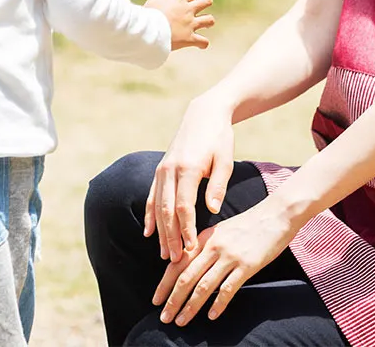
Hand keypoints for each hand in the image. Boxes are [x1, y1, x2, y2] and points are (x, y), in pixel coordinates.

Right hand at [145, 0, 214, 51]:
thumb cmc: (150, 15)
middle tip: (201, 7)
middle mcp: (188, 10)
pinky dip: (203, 43)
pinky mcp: (189, 39)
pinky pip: (203, 41)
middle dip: (207, 2)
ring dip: (208, 22)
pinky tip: (201, 44)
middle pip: (207, 1)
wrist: (149, 33)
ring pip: (209, 20)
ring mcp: (190, 25)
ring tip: (205, 24)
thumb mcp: (154, 0)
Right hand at [146, 92, 235, 260]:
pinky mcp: (160, 169)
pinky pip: (152, 196)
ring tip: (165, 254)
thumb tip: (213, 210)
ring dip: (160, 232)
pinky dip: (150, 215)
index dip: (186, 230)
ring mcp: (162, 169)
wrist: (203, 114)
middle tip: (176, 260)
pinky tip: (149, 232)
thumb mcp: (225, 160)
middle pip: (167, 210)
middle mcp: (171, 170)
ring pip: (158, 206)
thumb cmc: (219, 139)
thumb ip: (217, 185)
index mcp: (188, 168)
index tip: (191, 249)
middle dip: (171, 237)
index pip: (184, 207)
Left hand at [154, 197, 297, 326]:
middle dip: (173, 300)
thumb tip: (187, 269)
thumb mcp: (221, 231)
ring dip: (190, 306)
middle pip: (186, 277)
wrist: (277, 214)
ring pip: (204, 286)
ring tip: (181, 321)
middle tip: (164, 318)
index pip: (178, 264)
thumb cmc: (248, 224)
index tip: (156, 301)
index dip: (164, 284)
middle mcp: (213, 247)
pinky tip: (211, 316)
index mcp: (204, 238)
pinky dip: (218, 304)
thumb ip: (204, 248)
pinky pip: (228, 289)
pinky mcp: (247, 265)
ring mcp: (230, 256)